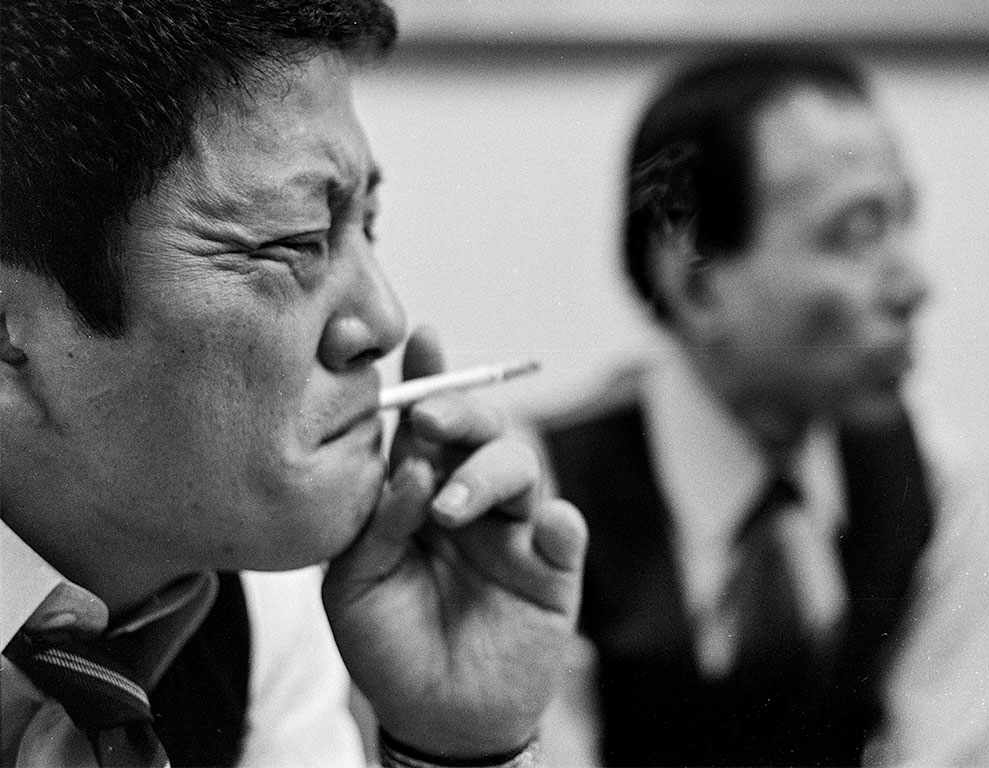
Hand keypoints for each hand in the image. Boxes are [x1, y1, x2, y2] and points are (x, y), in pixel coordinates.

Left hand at [322, 326, 586, 759]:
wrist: (435, 719)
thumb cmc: (386, 644)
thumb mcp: (353, 585)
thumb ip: (376, 522)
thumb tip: (410, 469)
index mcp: (418, 493)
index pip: (423, 426)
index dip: (426, 380)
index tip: (419, 338)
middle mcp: (469, 499)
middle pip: (481, 431)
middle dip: (462, 412)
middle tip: (434, 420)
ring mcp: (513, 532)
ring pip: (521, 468)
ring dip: (490, 474)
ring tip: (453, 510)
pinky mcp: (552, 570)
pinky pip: (567, 533)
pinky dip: (560, 525)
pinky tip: (545, 529)